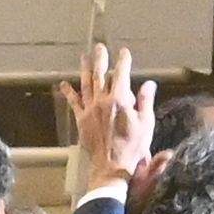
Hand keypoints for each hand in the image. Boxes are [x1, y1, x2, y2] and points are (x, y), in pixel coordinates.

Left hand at [59, 43, 156, 199]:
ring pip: (86, 84)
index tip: (124, 52)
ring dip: (85, 69)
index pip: (122, 74)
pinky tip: (63, 84)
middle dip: (101, 59)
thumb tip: (149, 84)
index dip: (124, 61)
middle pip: (101, 75)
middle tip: (99, 47)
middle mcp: (103, 101)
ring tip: (84, 57)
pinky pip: (73, 103)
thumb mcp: (146, 124)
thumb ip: (146, 102)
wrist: (112, 166)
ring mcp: (90, 110)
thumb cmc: (132, 147)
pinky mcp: (81, 120)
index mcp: (120, 100)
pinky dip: (69, 93)